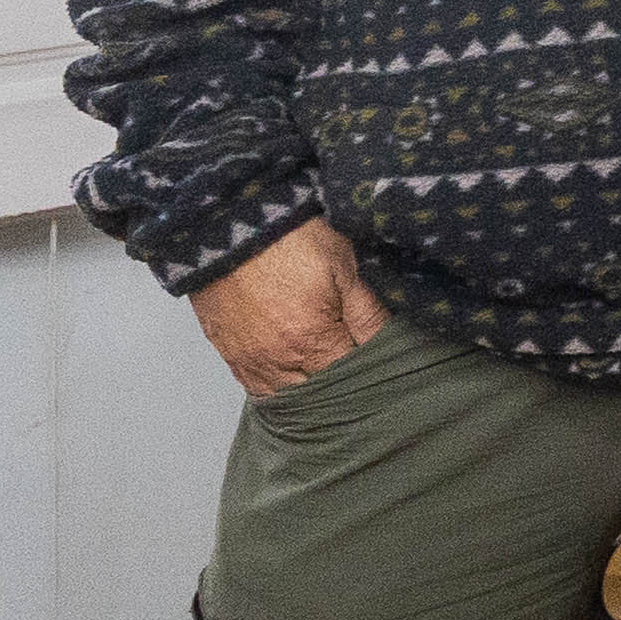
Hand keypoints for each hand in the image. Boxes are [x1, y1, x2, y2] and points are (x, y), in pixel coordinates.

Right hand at [192, 218, 388, 399]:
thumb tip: (392, 344)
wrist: (230, 221)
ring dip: (309, 394)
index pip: (351, 379)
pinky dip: (278, 389)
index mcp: (312, 341)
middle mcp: (277, 360)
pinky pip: (256, 387)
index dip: (371, 375)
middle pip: (318, 395)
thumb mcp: (344, 267)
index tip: (386, 371)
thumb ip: (368, 314)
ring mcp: (248, 359)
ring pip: (286, 397)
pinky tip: (296, 382)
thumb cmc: (289, 238)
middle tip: (363, 381)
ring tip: (331, 384)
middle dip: (342, 389)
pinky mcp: (228, 351)